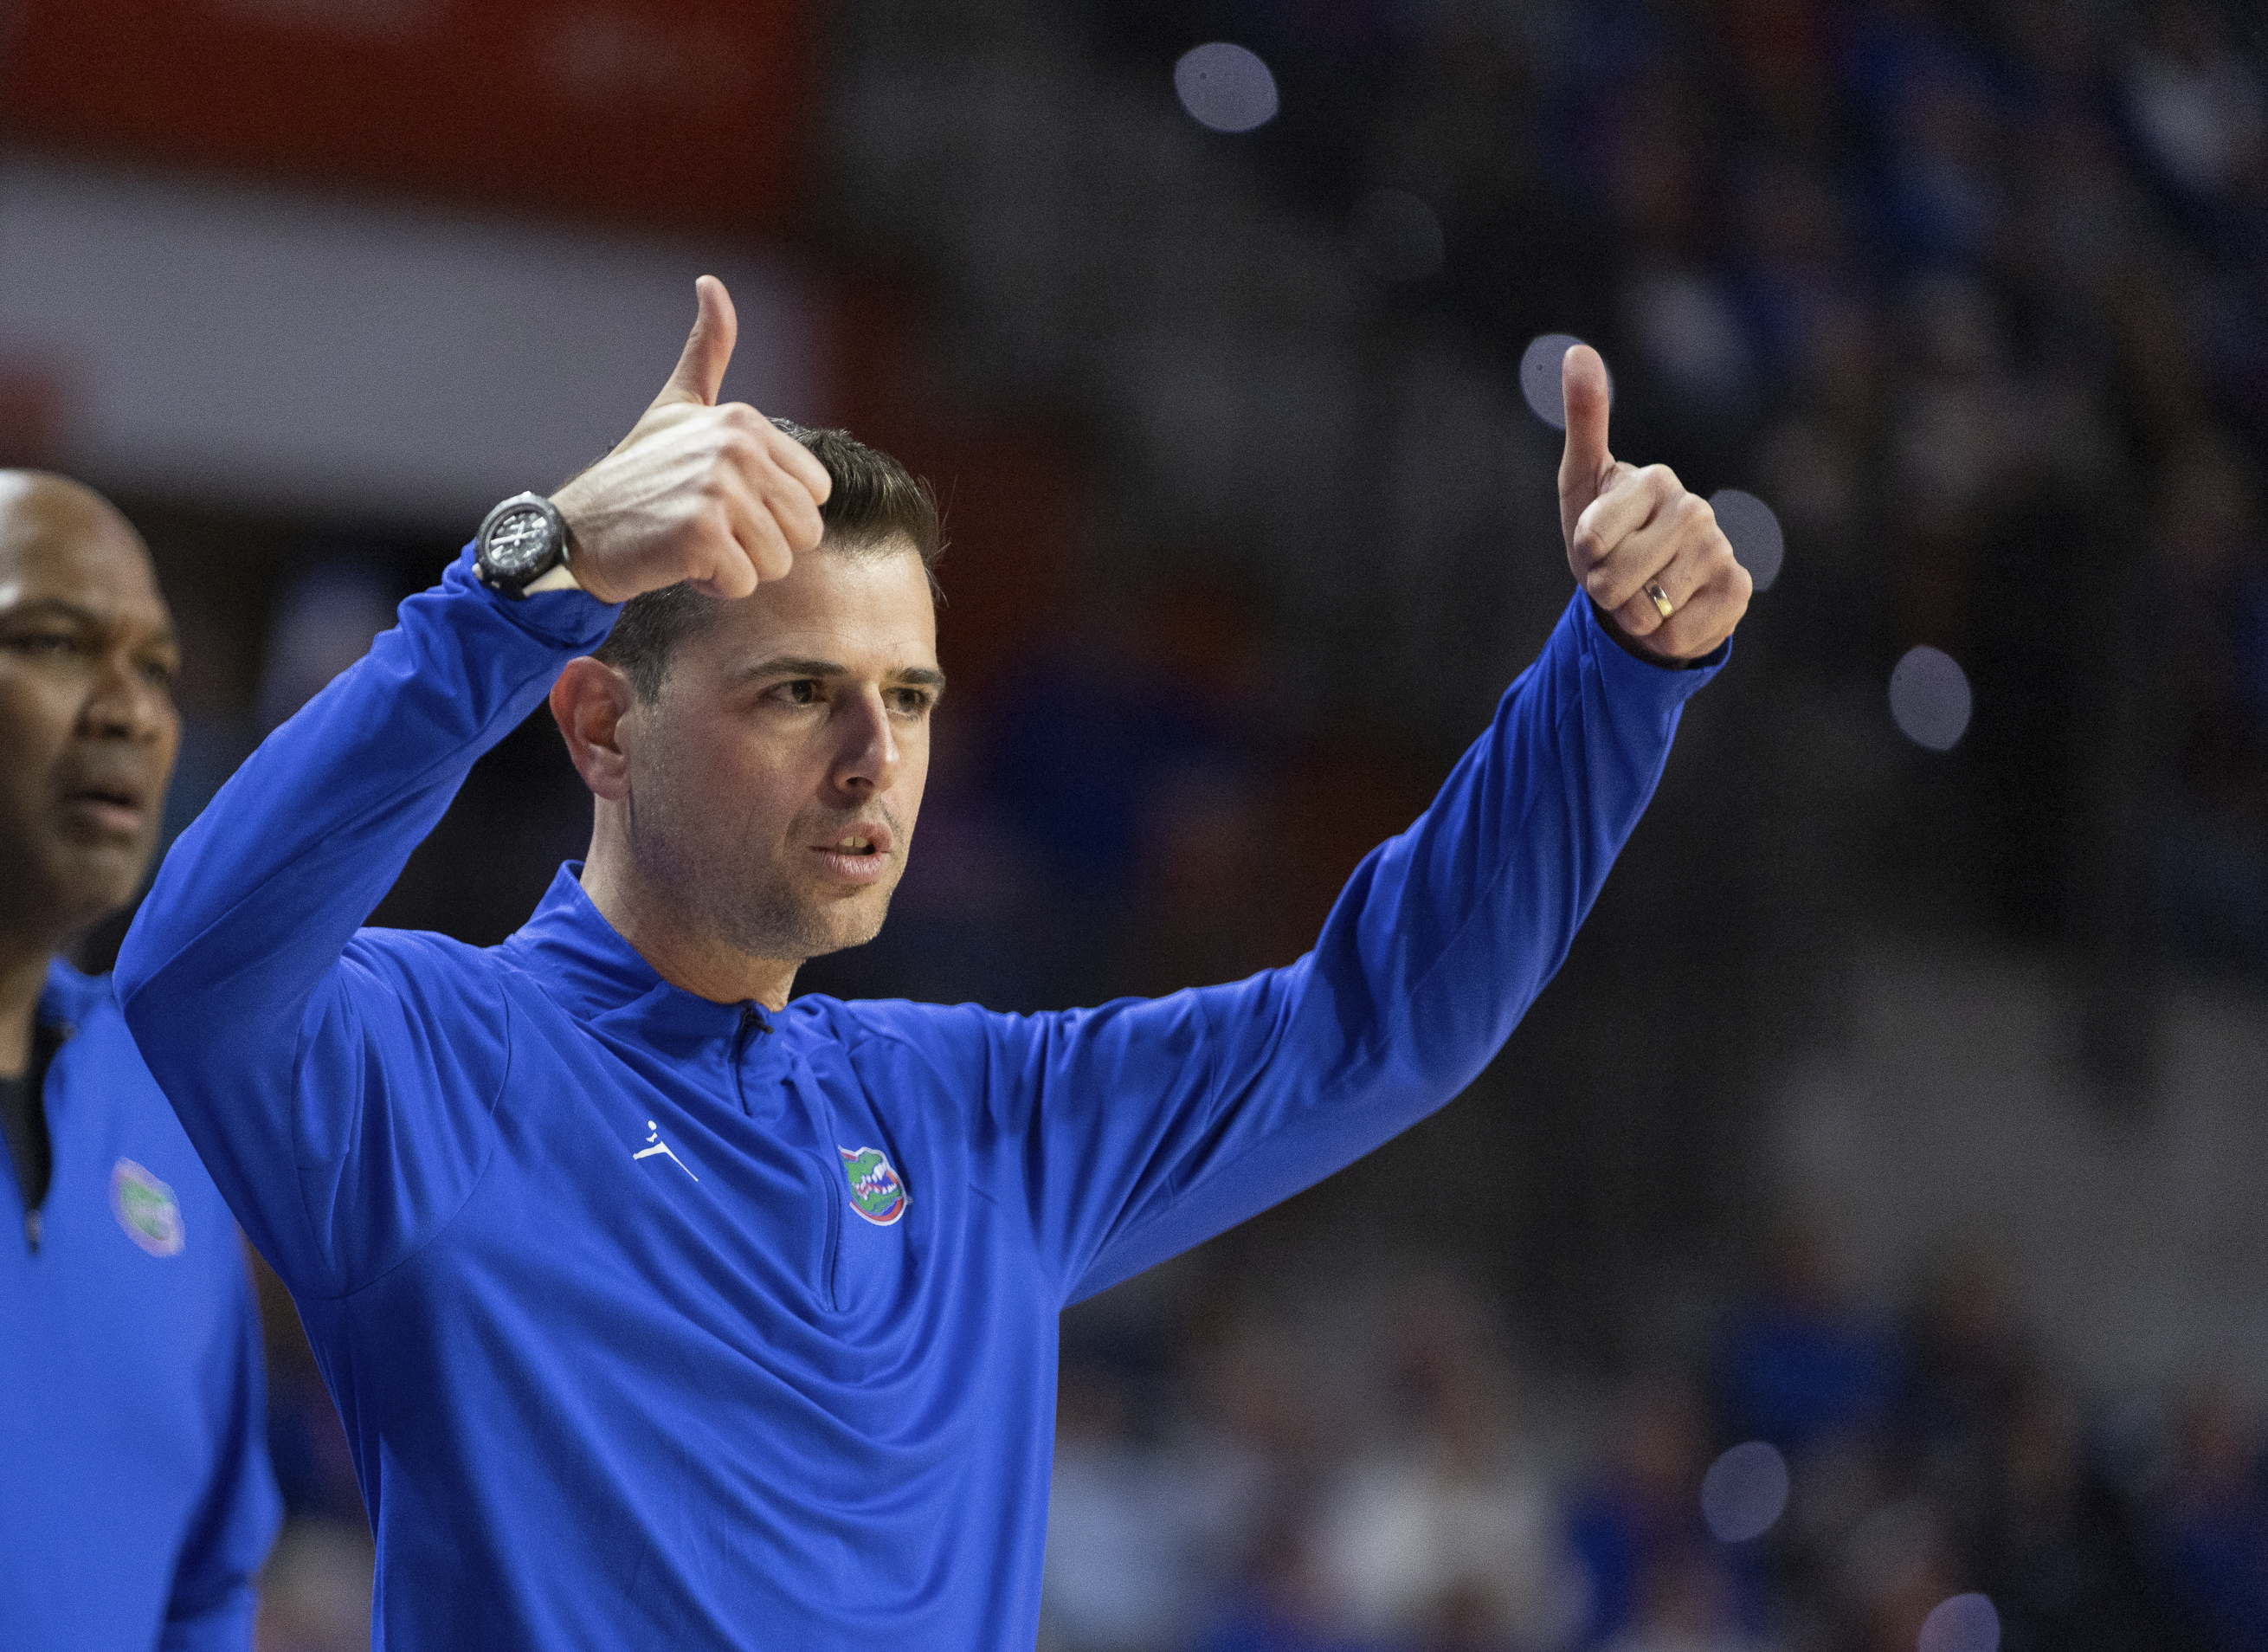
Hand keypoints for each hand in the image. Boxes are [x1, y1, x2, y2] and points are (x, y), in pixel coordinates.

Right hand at [551, 276, 832, 603]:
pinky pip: (745, 583)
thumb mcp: (678, 406)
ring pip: (779, 562)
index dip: (776, 512)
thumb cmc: (636, 475)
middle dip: (763, 545)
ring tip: (694, 544)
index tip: (727, 503)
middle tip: (711, 530)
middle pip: (805, 531)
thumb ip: (708, 352)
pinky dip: (714, 587)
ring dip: (738, 567)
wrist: (576, 531)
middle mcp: (736, 448)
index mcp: (744, 422)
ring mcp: (719, 490)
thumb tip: (712, 284)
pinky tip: (680, 563)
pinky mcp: (702, 534)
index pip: (815, 493)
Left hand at [1556, 345, 1749, 661]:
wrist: (1646, 592)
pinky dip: (1663, 636)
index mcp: (1654, 480)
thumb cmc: (1607, 537)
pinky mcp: (1738, 591)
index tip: (1594, 548)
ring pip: (1646, 609)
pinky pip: (1677, 633)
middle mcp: (1695, 509)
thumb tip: (1577, 349)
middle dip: (1604, 591)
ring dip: (1632, 615)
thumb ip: (1585, 420)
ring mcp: (1721, 549)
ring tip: (1643, 595)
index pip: (1591, 539)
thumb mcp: (1581, 483)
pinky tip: (1672, 613)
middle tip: (1617, 578)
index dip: (1583, 558)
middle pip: (1614, 578)